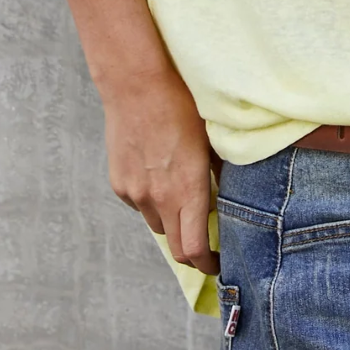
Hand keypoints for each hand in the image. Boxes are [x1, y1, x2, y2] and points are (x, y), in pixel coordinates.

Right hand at [101, 67, 220, 275]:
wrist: (136, 85)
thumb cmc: (181, 106)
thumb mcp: (211, 140)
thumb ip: (220, 172)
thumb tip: (231, 192)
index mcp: (187, 191)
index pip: (194, 250)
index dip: (208, 265)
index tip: (219, 263)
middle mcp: (159, 199)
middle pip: (175, 247)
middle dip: (192, 251)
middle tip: (207, 243)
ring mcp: (135, 193)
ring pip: (157, 223)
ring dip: (172, 221)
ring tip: (182, 197)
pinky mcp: (118, 183)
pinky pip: (138, 203)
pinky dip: (152, 200)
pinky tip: (159, 174)